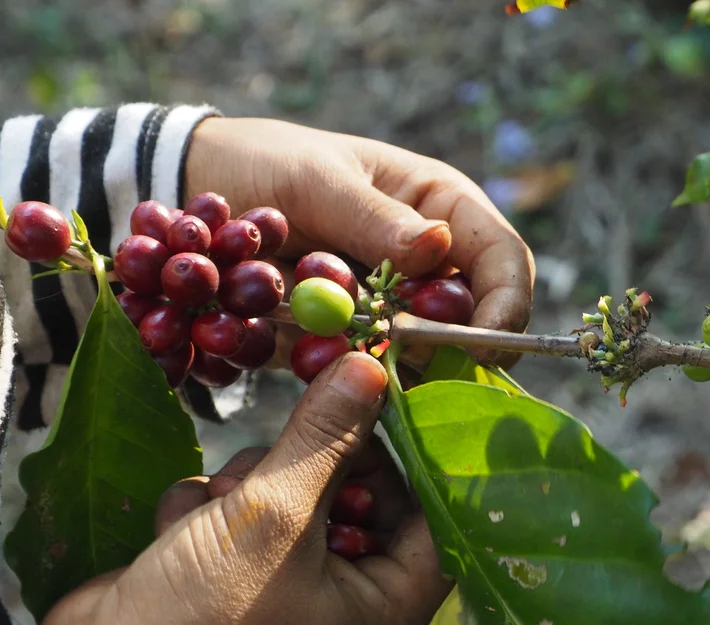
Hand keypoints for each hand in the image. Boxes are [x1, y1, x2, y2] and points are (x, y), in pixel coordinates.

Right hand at [26, 353, 452, 624]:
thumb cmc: (206, 617)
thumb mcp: (276, 514)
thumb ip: (326, 435)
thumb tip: (370, 367)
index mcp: (386, 608)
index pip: (435, 516)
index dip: (417, 457)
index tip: (387, 398)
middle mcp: (348, 601)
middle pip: (360, 494)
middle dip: (309, 467)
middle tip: (278, 460)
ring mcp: (290, 586)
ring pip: (296, 491)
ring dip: (252, 484)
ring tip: (220, 507)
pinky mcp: (238, 571)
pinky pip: (248, 511)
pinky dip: (213, 510)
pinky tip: (181, 529)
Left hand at [184, 116, 534, 365]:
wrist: (202, 192)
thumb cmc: (268, 165)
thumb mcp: (316, 181)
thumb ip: (373, 217)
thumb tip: (438, 245)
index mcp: (439, 208)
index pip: (502, 259)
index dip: (506, 305)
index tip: (482, 347)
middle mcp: (428, 263)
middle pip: (475, 322)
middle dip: (449, 349)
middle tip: (399, 354)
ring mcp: (392, 307)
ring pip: (424, 357)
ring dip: (392, 363)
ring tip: (338, 343)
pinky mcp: (354, 340)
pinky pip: (369, 371)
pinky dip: (348, 374)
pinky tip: (312, 354)